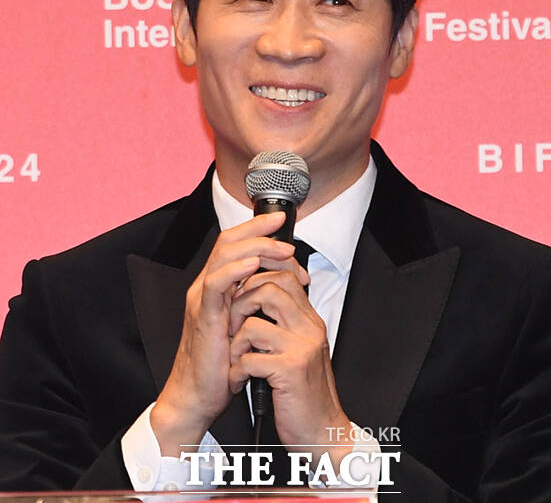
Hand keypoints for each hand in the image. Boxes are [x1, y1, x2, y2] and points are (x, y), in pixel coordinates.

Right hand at [150, 211, 307, 455]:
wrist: (196, 397)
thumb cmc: (222, 364)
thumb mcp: (244, 324)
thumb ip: (256, 300)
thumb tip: (285, 282)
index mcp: (217, 286)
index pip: (234, 243)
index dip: (256, 227)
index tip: (282, 221)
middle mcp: (206, 287)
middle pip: (229, 241)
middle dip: (260, 231)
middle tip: (287, 234)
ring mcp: (203, 300)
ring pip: (223, 256)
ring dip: (256, 248)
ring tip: (282, 249)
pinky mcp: (204, 317)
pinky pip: (216, 284)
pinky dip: (235, 270)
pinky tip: (253, 265)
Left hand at [228, 268, 352, 467]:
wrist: (322, 431)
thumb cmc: (305, 394)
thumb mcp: (299, 350)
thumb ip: (286, 324)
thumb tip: (258, 299)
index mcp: (310, 321)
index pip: (285, 278)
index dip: (256, 281)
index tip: (241, 299)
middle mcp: (308, 329)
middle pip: (269, 290)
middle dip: (240, 305)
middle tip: (233, 327)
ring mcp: (301, 348)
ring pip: (253, 325)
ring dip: (235, 344)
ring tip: (236, 359)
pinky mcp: (290, 371)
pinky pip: (249, 359)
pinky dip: (236, 372)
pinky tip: (240, 381)